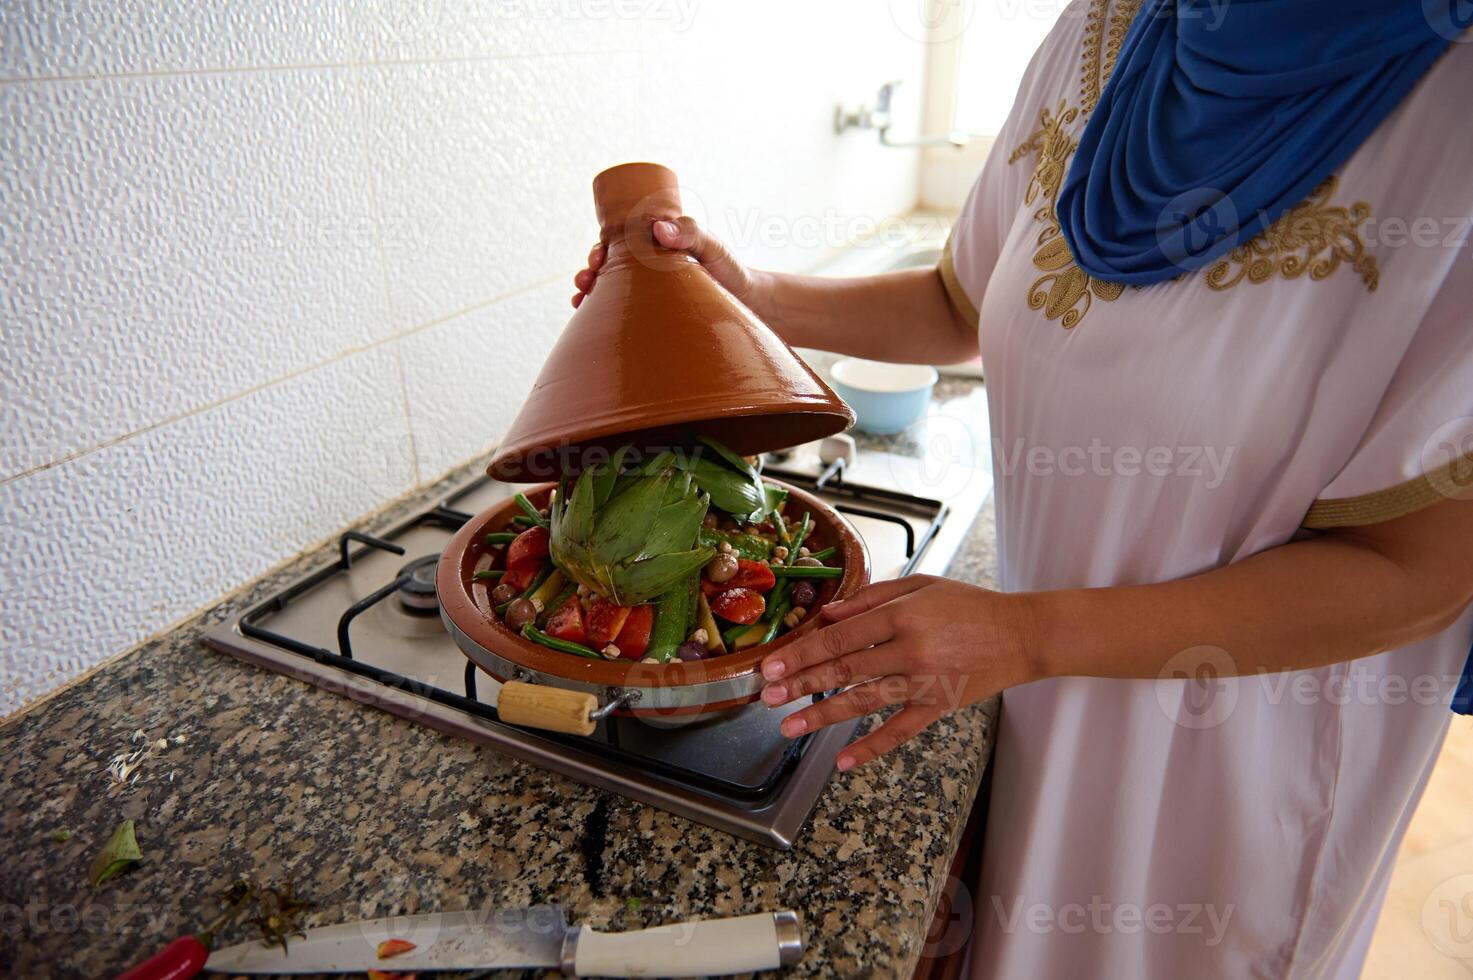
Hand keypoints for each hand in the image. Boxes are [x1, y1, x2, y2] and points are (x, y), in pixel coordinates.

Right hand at [572, 217, 762, 308]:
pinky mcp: (652, 312)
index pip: (619, 244)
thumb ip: (691, 234)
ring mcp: (649, 291)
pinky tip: (588, 318)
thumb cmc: (730, 271)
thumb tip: (658, 229)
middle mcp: (648, 268)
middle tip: (586, 279)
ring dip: (589, 291)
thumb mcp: (713, 246)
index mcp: (656, 246)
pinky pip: (621, 311)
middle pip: (608, 266)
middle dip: (589, 270)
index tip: (596, 257)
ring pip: (610, 288)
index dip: (601, 248)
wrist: (748, 304)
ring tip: (580, 298)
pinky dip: (602, 313)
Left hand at [759, 576, 1040, 769]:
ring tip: (789, 727)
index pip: (840, 637)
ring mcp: (925, 682)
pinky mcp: (939, 707)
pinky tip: (843, 760)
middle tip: (768, 697)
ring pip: (863, 702)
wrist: (1021, 635)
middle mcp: (910, 649)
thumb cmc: (970, 606)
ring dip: (822, 715)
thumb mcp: (921, 586)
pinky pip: (900, 731)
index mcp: (902, 615)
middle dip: (802, 684)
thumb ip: (871, 598)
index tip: (774, 664)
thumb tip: (828, 614)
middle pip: (844, 670)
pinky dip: (872, 747)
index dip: (803, 651)